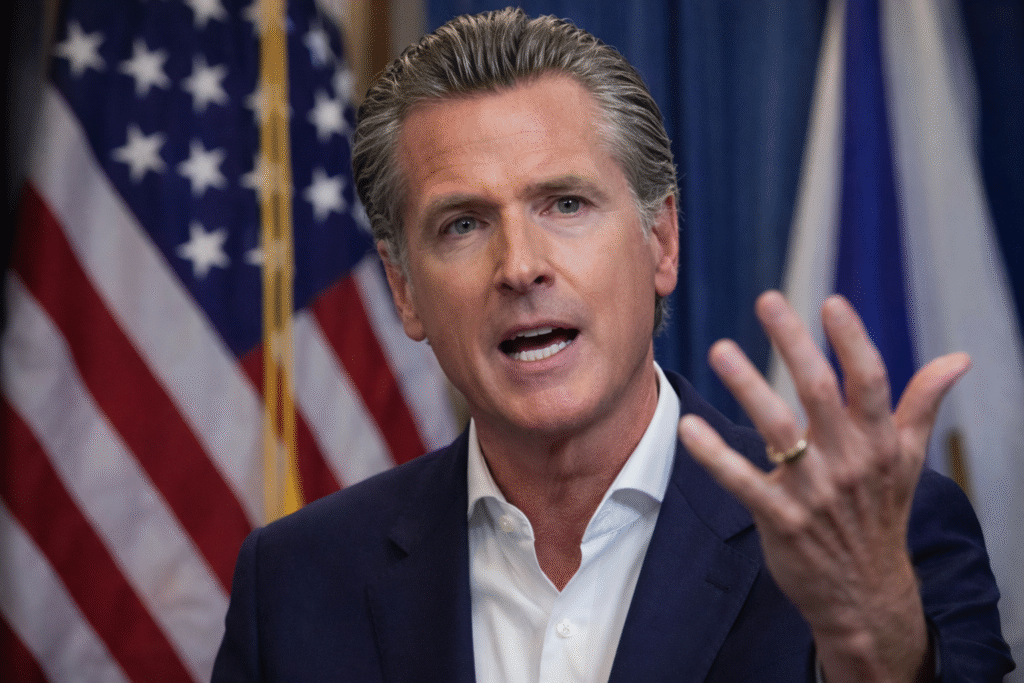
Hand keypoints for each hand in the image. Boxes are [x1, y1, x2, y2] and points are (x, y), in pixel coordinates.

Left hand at [678, 291, 967, 681]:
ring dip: (749, 386)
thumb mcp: (909, 460)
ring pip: (777, 429)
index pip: (869, 381)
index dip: (852, 340)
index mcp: (879, 442)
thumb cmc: (880, 515)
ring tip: (720, 348)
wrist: (865, 594)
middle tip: (767, 300)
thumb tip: (959, 358)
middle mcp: (848, 460)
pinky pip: (742, 481)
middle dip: (794, 343)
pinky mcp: (780, 518)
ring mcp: (813, 491)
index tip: (830, 302)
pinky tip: (689, 427)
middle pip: (819, 391)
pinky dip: (715, 456)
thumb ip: (923, 404)